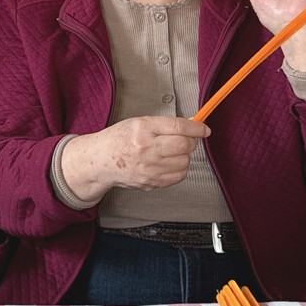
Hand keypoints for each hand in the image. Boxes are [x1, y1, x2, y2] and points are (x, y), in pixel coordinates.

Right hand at [61, 117, 210, 204]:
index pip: (178, 127)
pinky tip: (168, 163)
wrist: (101, 161)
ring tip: (171, 152)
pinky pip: (179, 176)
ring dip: (184, 156)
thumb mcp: (139, 123)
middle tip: (186, 139)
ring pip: (184, 162)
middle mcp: (146, 148)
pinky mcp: (152, 182)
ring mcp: (149, 168)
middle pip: (184, 145)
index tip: (204, 129)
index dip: (196, 128)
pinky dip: (179, 168)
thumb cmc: (119, 139)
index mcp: (142, 128)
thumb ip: (164, 125)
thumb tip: (191, 126)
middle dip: (191, 142)